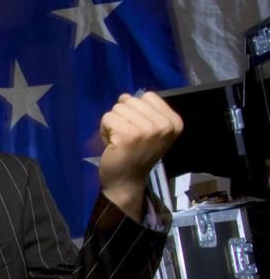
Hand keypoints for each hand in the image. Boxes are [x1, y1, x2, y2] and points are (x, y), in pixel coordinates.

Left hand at [98, 91, 182, 218]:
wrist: (127, 182)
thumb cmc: (135, 155)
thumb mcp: (150, 131)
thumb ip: (143, 111)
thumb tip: (125, 97)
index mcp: (174, 122)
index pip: (149, 96)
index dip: (136, 110)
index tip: (138, 130)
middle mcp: (164, 125)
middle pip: (132, 101)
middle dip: (122, 116)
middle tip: (126, 137)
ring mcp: (148, 129)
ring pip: (118, 108)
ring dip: (113, 123)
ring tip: (119, 141)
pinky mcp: (129, 134)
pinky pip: (108, 117)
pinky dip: (104, 129)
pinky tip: (112, 144)